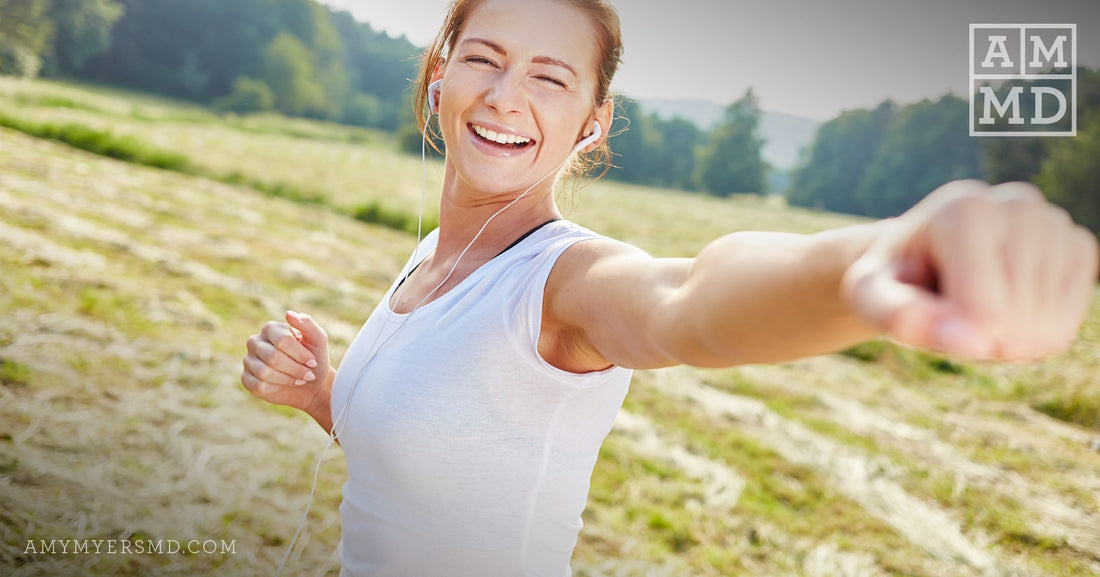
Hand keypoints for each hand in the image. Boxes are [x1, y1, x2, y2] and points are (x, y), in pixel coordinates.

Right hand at [241, 310, 332, 413]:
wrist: (311, 385)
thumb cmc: (314, 358)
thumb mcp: (318, 339)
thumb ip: (307, 323)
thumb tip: (288, 313)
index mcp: (271, 328)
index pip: (282, 340)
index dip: (300, 354)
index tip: (313, 362)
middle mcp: (255, 341)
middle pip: (272, 357)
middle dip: (295, 369)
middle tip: (308, 374)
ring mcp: (248, 360)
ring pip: (264, 372)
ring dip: (288, 379)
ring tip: (300, 379)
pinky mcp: (246, 379)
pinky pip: (258, 385)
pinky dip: (277, 387)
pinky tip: (285, 385)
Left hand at [842, 180, 1098, 360]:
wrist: (922, 256)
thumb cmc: (894, 278)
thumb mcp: (869, 295)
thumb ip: (895, 315)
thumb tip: (965, 339)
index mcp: (964, 210)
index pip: (984, 313)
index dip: (954, 335)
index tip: (926, 313)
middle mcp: (1017, 204)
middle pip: (1019, 322)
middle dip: (981, 339)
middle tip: (949, 312)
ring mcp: (1054, 222)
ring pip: (1047, 326)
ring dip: (1008, 340)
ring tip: (975, 307)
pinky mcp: (1078, 244)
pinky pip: (1069, 318)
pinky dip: (1036, 331)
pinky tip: (1008, 307)